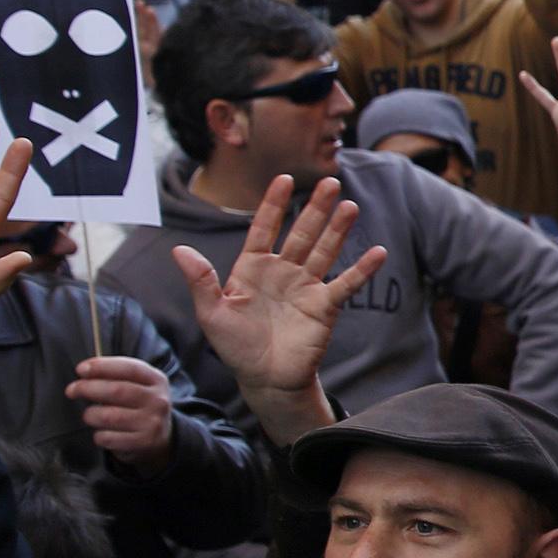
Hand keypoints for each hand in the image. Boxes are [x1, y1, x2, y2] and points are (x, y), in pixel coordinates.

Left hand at [67, 357, 179, 469]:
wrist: (160, 436)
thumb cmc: (138, 404)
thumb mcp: (137, 384)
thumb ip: (116, 375)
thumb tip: (85, 371)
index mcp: (156, 380)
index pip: (130, 368)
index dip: (102, 367)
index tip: (81, 369)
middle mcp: (158, 401)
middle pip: (117, 390)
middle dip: (87, 388)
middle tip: (72, 390)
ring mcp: (152, 423)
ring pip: (109, 416)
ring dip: (91, 414)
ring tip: (89, 414)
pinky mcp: (143, 442)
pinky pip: (108, 438)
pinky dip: (98, 435)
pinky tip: (101, 432)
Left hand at [167, 175, 388, 407]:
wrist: (265, 378)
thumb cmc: (235, 346)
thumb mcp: (211, 313)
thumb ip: (200, 281)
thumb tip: (179, 250)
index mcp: (252, 268)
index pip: (264, 228)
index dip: (274, 204)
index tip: (284, 179)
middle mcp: (283, 271)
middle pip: (302, 233)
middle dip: (315, 208)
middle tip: (330, 181)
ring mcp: (306, 287)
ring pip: (325, 251)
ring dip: (338, 229)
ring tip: (350, 206)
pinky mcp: (325, 306)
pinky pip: (346, 284)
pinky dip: (362, 269)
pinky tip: (378, 252)